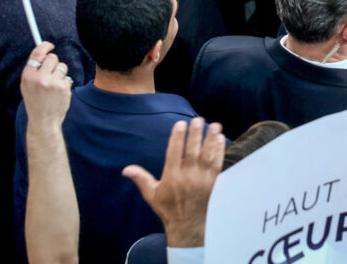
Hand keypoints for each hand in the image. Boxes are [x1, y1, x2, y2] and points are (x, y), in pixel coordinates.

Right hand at [20, 41, 72, 130]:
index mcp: (28, 76)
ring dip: (60, 74)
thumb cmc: (35, 101)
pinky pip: (67, 77)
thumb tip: (43, 52)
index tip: (50, 45)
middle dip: (54, 63)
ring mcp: (52, 83)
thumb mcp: (27, 86)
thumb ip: (33, 70)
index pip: (37, 54)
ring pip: (62, 67)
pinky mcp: (63, 87)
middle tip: (51, 73)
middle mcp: (39, 78)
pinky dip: (64, 84)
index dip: (45, 46)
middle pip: (52, 58)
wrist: (43, 121)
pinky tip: (59, 93)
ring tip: (54, 86)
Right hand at [123, 117, 224, 247]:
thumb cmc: (168, 209)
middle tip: (198, 120)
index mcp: (172, 177)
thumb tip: (125, 169)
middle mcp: (187, 177)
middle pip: (192, 152)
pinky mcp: (213, 184)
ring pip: (207, 156)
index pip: (174, 153)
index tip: (180, 124)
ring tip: (215, 125)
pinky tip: (220, 139)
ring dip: (211, 140)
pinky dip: (219, 151)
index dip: (177, 138)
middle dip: (196, 135)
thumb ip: (141, 179)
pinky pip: (217, 165)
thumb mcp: (151, 194)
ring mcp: (202, 180)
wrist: (187, 226)